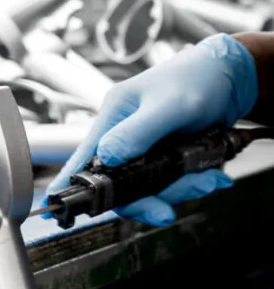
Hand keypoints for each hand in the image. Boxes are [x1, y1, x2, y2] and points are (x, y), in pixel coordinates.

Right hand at [44, 34, 257, 225]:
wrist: (232, 76)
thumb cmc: (197, 78)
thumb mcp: (168, 106)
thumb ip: (137, 133)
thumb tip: (107, 158)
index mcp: (114, 117)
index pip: (85, 156)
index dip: (71, 183)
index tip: (56, 209)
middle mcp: (125, 135)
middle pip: (121, 183)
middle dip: (148, 199)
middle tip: (165, 212)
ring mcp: (146, 148)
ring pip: (151, 186)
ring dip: (181, 189)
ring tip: (207, 178)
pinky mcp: (168, 156)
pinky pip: (173, 182)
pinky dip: (194, 183)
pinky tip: (211, 174)